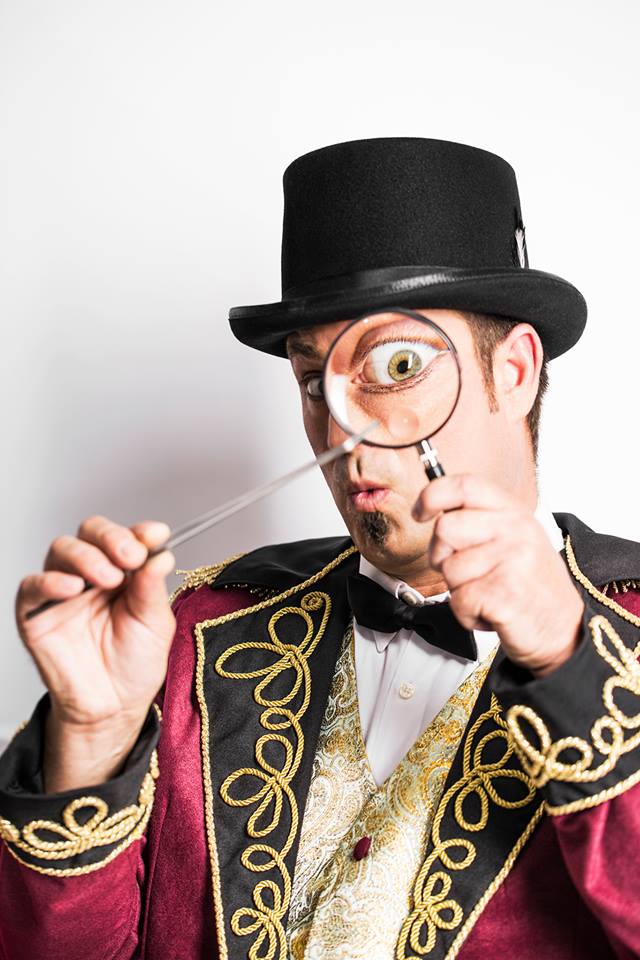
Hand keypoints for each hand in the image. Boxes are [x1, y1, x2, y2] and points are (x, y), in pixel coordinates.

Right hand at [15, 516, 175, 788]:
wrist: (113, 707)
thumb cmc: (134, 665)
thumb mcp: (155, 623)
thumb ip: (152, 587)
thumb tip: (162, 553)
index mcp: (124, 572)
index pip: (125, 537)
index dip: (139, 532)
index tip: (156, 535)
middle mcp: (92, 574)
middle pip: (90, 533)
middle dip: (111, 537)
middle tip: (130, 556)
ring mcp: (63, 591)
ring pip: (62, 550)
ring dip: (86, 556)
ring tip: (108, 578)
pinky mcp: (36, 614)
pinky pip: (32, 586)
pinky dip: (50, 581)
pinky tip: (72, 587)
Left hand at [412, 475, 584, 676]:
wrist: (565, 631)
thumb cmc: (532, 587)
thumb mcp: (515, 540)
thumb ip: (481, 520)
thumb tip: (434, 507)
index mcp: (515, 513)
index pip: (465, 486)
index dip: (432, 495)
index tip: (420, 513)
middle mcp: (516, 530)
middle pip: (444, 528)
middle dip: (442, 555)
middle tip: (468, 574)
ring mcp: (512, 560)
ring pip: (448, 568)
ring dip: (459, 590)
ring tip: (489, 594)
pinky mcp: (504, 593)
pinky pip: (458, 600)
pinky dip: (467, 614)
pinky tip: (492, 612)